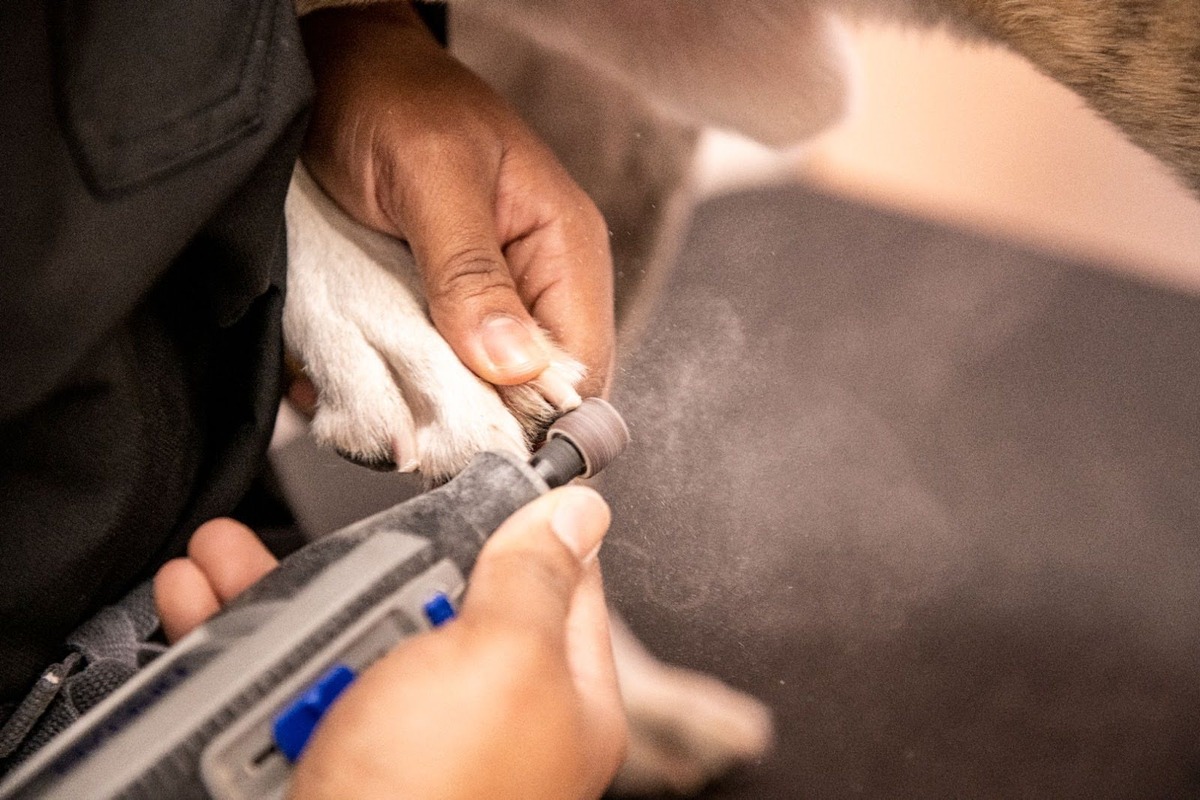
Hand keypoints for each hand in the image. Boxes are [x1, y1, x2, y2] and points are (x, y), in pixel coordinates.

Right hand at [153, 487, 625, 798]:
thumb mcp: (502, 662)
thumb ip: (535, 580)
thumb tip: (580, 511)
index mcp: (553, 696)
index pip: (557, 583)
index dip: (521, 524)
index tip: (477, 475)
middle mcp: (477, 716)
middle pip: (435, 600)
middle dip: (377, 561)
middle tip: (338, 541)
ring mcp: (395, 739)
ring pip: (347, 634)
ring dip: (284, 590)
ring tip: (227, 557)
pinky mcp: (320, 756)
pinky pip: (281, 680)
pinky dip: (236, 640)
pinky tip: (204, 601)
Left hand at [299, 4, 614, 398]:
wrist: (335, 64)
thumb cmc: (392, 98)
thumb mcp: (431, 177)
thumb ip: (471, 270)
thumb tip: (514, 367)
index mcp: (563, 249)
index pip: (581, 370)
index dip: (531, 419)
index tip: (463, 443)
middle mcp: (534, 285)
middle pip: (527, 395)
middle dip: (466, 418)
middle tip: (401, 428)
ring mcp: (485, 302)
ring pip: (474, 393)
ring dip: (420, 407)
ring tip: (366, 403)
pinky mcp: (439, 309)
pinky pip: (430, 371)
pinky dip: (388, 387)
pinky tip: (347, 383)